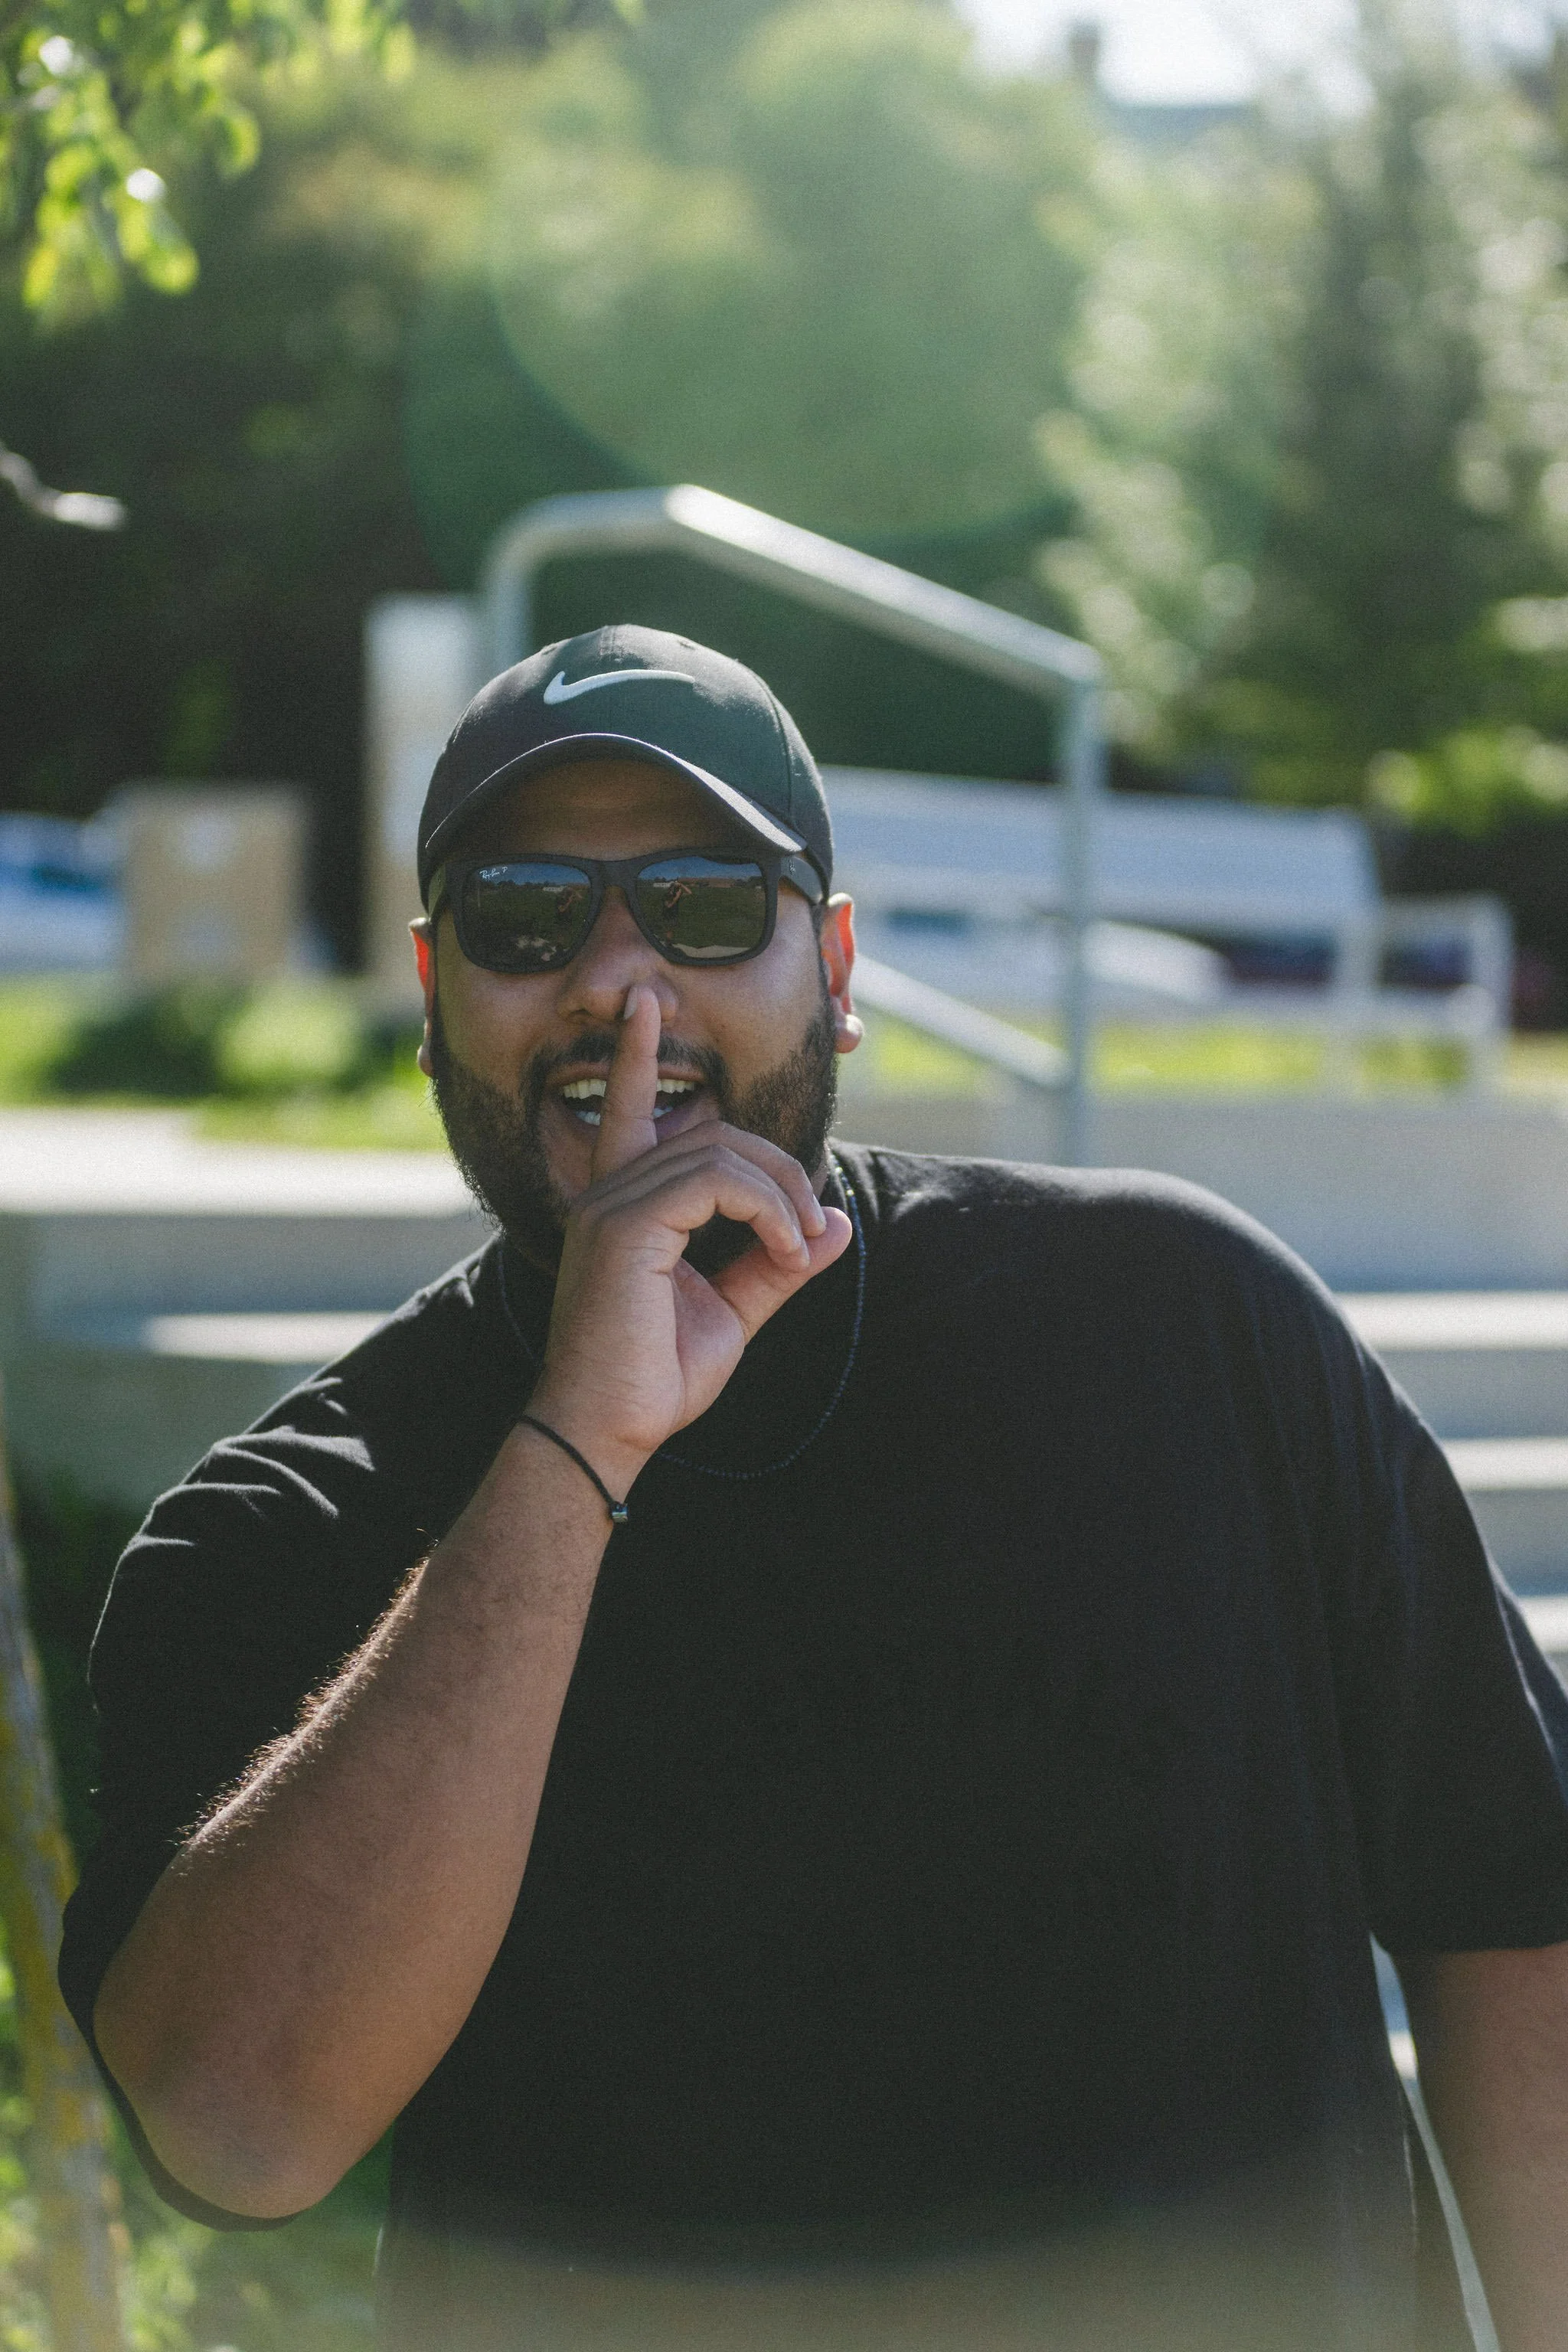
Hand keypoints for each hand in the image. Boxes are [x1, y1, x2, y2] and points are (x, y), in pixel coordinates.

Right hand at [527, 987, 852, 1492]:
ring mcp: (612, 1206)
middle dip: (780, 1171)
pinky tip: (785, 1249)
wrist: (608, 1432)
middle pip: (714, 1135)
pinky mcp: (625, 1226)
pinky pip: (718, 1183)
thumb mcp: (731, 1312)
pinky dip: (769, 1211)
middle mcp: (608, 1194)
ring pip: (722, 1154)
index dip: (638, 1057)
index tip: (645, 1006)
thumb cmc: (654, 1379)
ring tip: (802, 1246)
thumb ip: (777, 1263)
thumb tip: (838, 1227)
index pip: (628, 1111)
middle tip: (812, 1230)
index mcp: (621, 1206)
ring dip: (783, 1197)